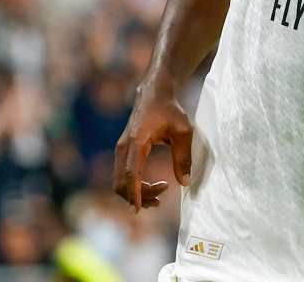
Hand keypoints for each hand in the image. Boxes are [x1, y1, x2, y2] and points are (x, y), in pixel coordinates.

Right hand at [112, 86, 192, 211]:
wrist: (154, 93)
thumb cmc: (170, 110)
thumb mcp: (183, 131)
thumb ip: (183, 157)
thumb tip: (184, 183)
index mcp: (137, 141)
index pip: (131, 173)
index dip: (134, 193)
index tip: (138, 210)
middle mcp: (124, 147)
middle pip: (121, 182)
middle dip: (138, 196)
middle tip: (162, 195)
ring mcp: (120, 149)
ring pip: (119, 181)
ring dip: (135, 193)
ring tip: (159, 194)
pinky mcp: (122, 152)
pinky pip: (122, 175)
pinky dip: (133, 186)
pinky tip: (151, 186)